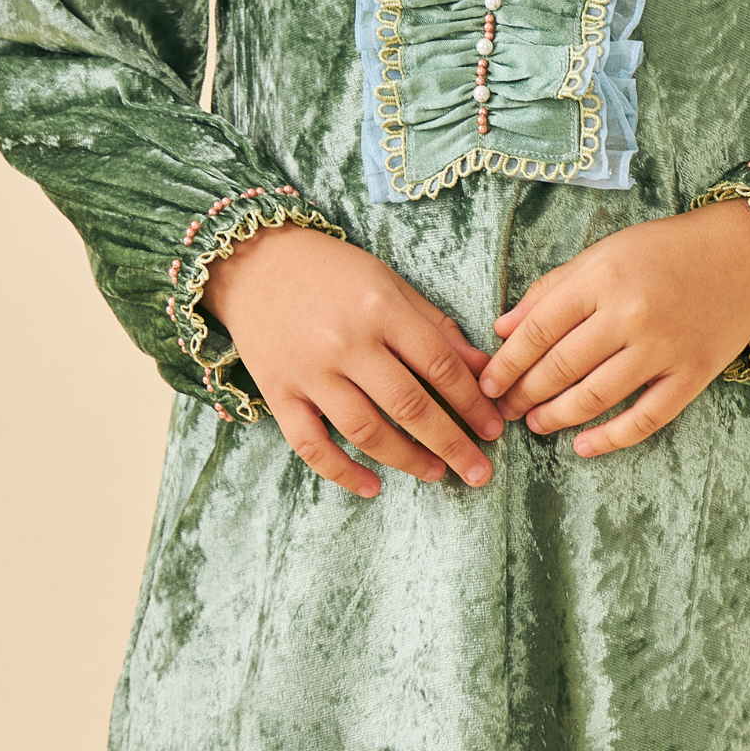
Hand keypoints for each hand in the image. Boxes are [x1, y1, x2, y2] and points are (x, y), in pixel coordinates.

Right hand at [201, 227, 503, 498]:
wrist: (254, 263)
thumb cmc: (332, 271)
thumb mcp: (389, 283)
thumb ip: (435, 325)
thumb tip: (483, 369)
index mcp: (380, 307)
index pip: (438, 363)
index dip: (471, 400)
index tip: (495, 427)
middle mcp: (346, 341)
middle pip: (409, 405)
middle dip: (452, 443)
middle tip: (480, 471)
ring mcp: (309, 371)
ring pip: (366, 430)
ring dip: (408, 459)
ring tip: (438, 473)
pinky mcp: (278, 393)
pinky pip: (312, 445)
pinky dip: (343, 472)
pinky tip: (373, 487)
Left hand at [478, 198, 749, 456]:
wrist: (743, 254)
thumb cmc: (665, 250)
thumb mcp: (603, 253)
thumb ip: (552, 289)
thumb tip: (503, 328)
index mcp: (602, 277)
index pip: (539, 330)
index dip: (508, 362)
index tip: (488, 383)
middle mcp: (630, 313)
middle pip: (561, 367)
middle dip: (524, 394)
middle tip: (504, 411)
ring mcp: (664, 347)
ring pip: (595, 397)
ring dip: (557, 417)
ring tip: (536, 425)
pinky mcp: (693, 375)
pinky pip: (645, 418)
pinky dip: (610, 438)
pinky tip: (583, 446)